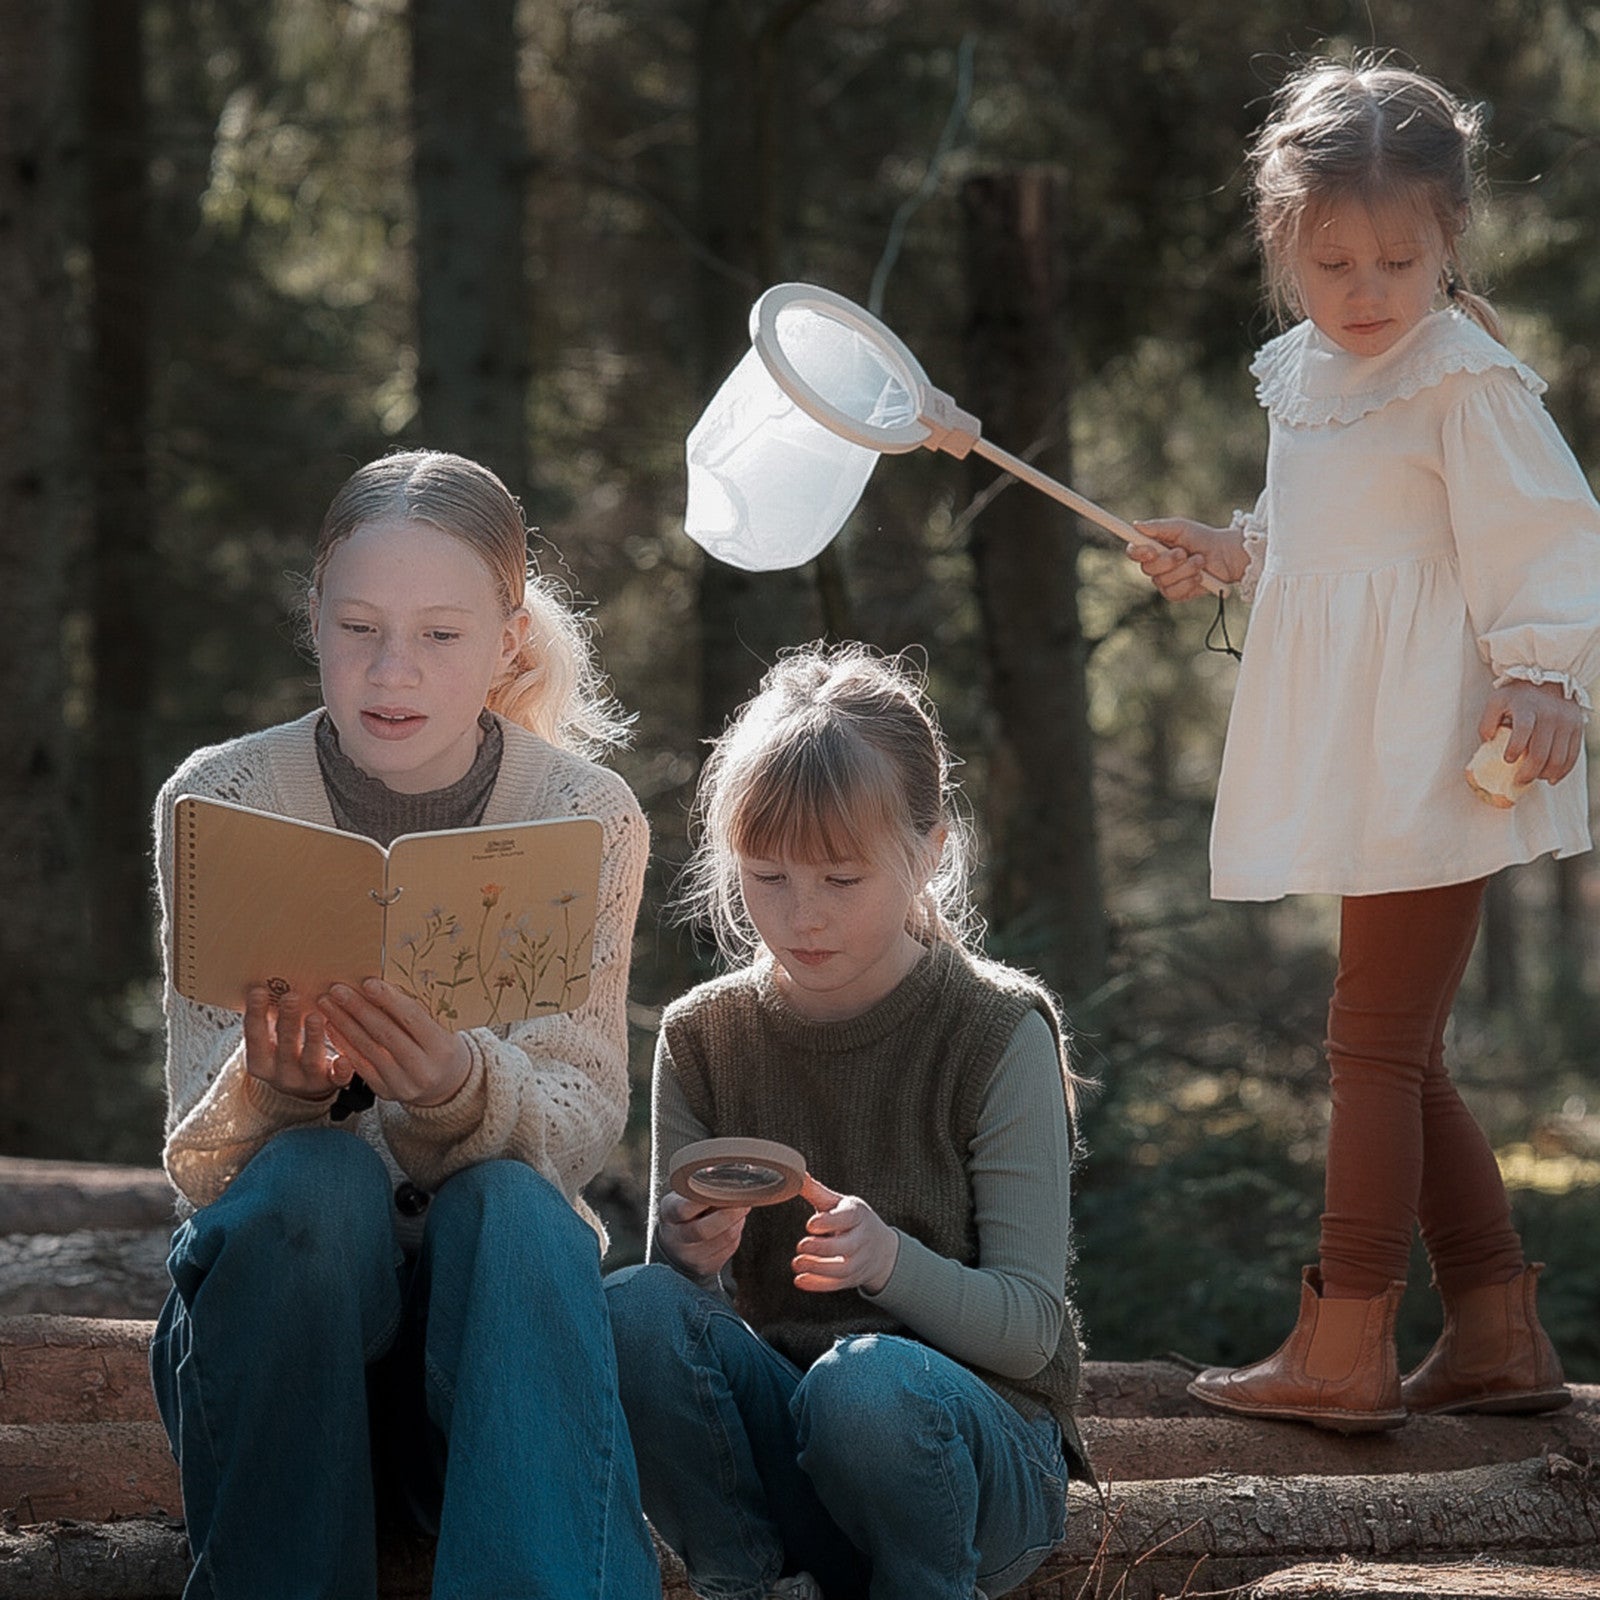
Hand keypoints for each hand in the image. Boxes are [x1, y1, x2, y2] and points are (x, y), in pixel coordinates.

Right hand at [243, 986, 341, 1101]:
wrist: (303, 1086)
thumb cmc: (287, 1049)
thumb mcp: (272, 1038)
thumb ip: (271, 1016)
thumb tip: (272, 977)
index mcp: (260, 1062)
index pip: (255, 1036)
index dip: (256, 1014)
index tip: (259, 990)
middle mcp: (280, 1074)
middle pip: (283, 1046)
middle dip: (287, 1021)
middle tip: (292, 997)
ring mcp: (306, 1081)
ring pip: (309, 1060)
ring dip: (313, 1037)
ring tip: (316, 1016)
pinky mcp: (331, 1084)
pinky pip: (337, 1078)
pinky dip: (341, 1069)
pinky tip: (345, 1058)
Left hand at [316, 979, 471, 1108]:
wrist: (447, 1083)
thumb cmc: (442, 1045)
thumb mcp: (442, 1027)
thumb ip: (416, 1010)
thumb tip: (380, 984)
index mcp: (442, 1047)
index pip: (411, 1018)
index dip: (388, 999)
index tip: (367, 982)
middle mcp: (423, 1069)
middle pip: (385, 1033)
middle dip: (358, 1009)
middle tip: (337, 989)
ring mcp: (403, 1083)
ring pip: (367, 1049)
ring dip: (344, 1024)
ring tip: (327, 1004)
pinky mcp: (386, 1091)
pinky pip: (360, 1065)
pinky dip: (344, 1044)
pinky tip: (332, 1027)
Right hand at [655, 1189, 748, 1279]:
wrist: (675, 1243)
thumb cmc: (684, 1213)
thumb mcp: (684, 1197)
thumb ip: (702, 1190)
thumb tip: (730, 1184)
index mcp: (669, 1214)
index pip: (684, 1208)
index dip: (706, 1199)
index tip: (724, 1188)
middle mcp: (676, 1239)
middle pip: (704, 1230)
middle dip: (730, 1213)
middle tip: (743, 1201)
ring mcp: (691, 1256)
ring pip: (725, 1238)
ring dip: (738, 1221)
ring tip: (739, 1209)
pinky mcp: (707, 1267)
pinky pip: (731, 1247)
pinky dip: (737, 1232)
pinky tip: (733, 1224)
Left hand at [790, 1179, 899, 1295]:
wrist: (881, 1249)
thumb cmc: (853, 1220)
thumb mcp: (839, 1203)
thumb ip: (816, 1191)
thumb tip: (796, 1174)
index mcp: (858, 1215)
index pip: (848, 1218)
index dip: (830, 1222)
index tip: (810, 1224)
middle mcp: (863, 1239)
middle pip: (847, 1246)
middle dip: (823, 1248)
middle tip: (801, 1245)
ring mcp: (860, 1261)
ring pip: (843, 1269)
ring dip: (819, 1268)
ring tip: (797, 1263)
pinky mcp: (852, 1279)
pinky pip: (837, 1284)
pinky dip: (818, 1284)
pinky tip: (800, 1280)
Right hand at [1128, 517, 1249, 600]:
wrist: (1225, 554)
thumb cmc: (1201, 538)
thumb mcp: (1180, 527)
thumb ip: (1157, 527)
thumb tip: (1136, 526)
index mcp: (1152, 547)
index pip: (1134, 552)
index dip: (1138, 552)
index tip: (1151, 550)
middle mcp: (1155, 566)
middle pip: (1147, 568)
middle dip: (1168, 560)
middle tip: (1184, 552)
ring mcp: (1165, 581)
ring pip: (1163, 580)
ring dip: (1185, 569)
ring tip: (1199, 561)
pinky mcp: (1176, 594)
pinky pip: (1174, 592)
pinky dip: (1189, 582)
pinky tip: (1200, 576)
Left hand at [1478, 680, 1587, 785]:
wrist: (1549, 678)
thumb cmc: (1517, 695)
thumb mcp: (1497, 701)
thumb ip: (1487, 722)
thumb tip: (1487, 742)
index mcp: (1527, 707)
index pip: (1522, 731)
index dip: (1514, 749)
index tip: (1508, 760)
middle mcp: (1550, 715)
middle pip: (1541, 752)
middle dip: (1528, 772)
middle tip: (1518, 781)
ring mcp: (1566, 722)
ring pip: (1558, 758)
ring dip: (1545, 774)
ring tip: (1533, 778)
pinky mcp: (1577, 728)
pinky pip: (1572, 756)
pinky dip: (1562, 771)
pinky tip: (1551, 778)